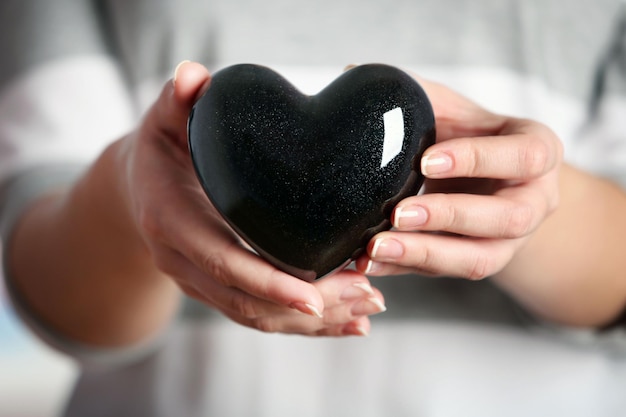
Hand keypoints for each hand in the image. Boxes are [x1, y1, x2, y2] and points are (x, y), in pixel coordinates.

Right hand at [118, 62, 384, 335]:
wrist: (136, 186)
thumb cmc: (159, 149)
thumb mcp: (163, 120)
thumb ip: (178, 99)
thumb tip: (193, 75)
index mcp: (172, 222)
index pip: (222, 262)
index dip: (266, 282)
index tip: (315, 294)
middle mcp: (182, 262)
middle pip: (247, 302)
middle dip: (308, 308)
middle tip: (366, 297)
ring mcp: (198, 282)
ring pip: (257, 317)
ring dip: (314, 321)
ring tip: (368, 310)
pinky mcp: (216, 289)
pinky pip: (259, 316)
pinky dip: (304, 324)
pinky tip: (346, 322)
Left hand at [355, 78, 562, 278]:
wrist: (486, 180)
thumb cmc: (468, 137)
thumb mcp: (454, 110)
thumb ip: (417, 95)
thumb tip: (353, 74)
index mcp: (538, 152)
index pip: (523, 157)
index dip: (477, 160)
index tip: (426, 160)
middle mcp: (535, 201)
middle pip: (506, 218)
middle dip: (450, 216)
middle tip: (399, 213)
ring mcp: (511, 240)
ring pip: (478, 259)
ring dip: (425, 255)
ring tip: (375, 248)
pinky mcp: (480, 262)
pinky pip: (444, 275)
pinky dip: (404, 269)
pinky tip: (368, 263)